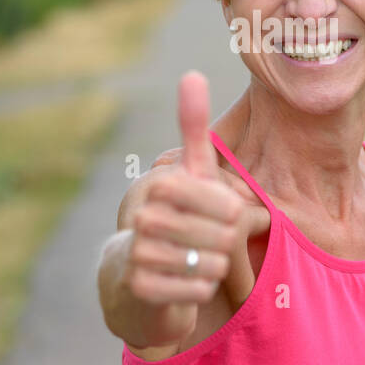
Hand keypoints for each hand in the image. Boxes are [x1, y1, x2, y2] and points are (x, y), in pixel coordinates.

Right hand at [123, 71, 248, 305]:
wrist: (132, 274)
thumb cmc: (174, 215)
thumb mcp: (187, 173)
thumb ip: (192, 126)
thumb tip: (192, 74)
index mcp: (161, 185)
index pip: (227, 205)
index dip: (231, 213)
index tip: (219, 213)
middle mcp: (144, 217)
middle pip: (223, 236)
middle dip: (224, 242)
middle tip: (209, 241)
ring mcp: (139, 254)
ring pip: (211, 264)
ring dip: (213, 266)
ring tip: (196, 258)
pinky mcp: (141, 288)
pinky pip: (198, 290)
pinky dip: (200, 288)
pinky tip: (185, 280)